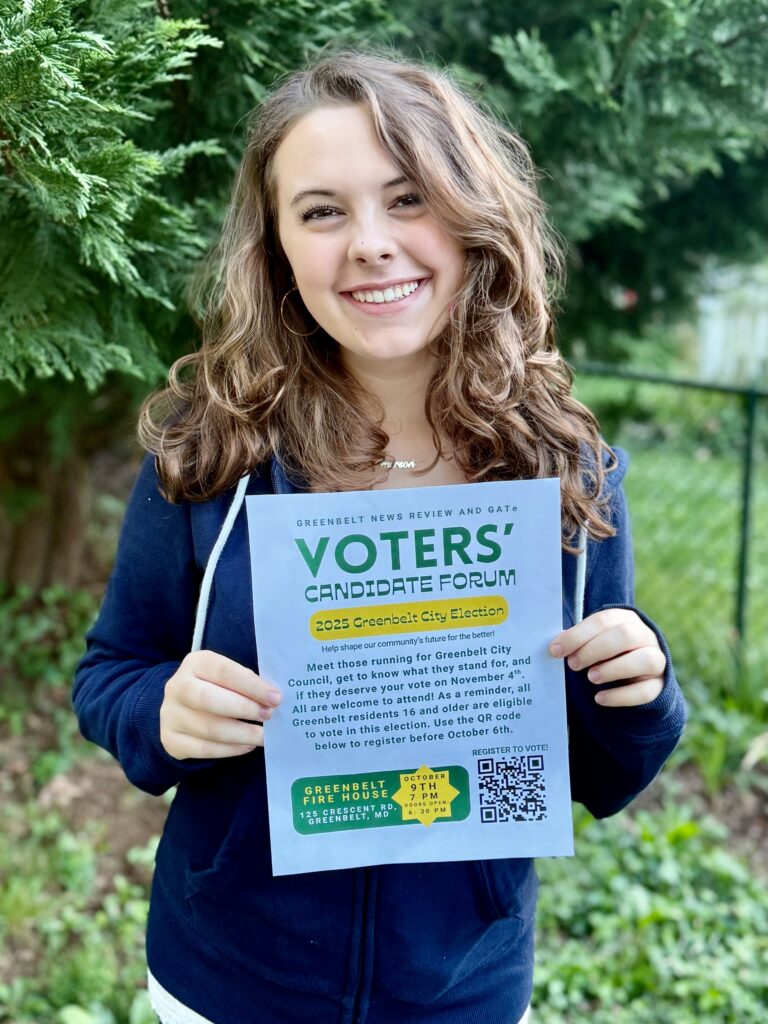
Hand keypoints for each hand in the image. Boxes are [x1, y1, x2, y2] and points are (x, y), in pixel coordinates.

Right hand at [160, 651, 281, 758]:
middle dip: (244, 709)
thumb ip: (244, 681)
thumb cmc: (214, 687)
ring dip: (242, 734)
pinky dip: (230, 749)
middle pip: (209, 699)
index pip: (224, 671)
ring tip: (263, 736)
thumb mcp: (225, 675)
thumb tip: (271, 697)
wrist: (179, 708)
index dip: (251, 686)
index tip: (275, 698)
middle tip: (268, 716)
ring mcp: (171, 714)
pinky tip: (247, 745)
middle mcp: (177, 686)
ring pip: (208, 728)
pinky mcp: (171, 739)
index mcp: (195, 663)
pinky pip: (203, 749)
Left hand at [549, 609, 664, 706]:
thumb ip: (578, 641)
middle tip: (573, 664)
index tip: (556, 650)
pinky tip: (600, 698)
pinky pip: (646, 691)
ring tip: (591, 678)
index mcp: (626, 619)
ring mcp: (657, 661)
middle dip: (595, 649)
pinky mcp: (659, 686)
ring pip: (646, 659)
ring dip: (615, 668)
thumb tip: (556, 647)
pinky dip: (622, 696)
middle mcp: (645, 636)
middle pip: (627, 635)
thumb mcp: (592, 642)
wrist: (636, 675)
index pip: (604, 621)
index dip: (578, 634)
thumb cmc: (606, 653)